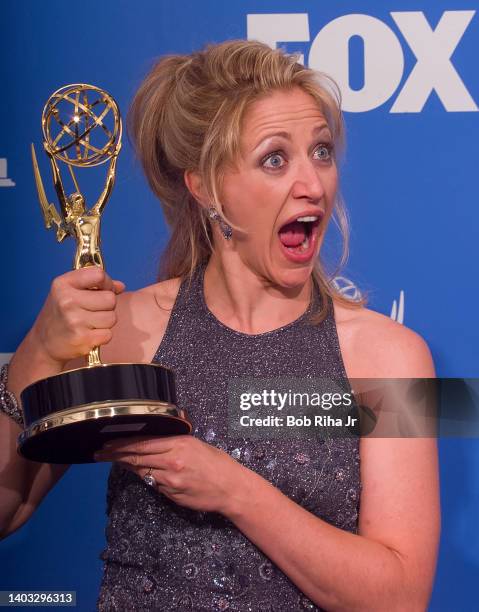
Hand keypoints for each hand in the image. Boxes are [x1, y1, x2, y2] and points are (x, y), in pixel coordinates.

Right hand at [31, 267, 124, 364]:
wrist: (43, 343)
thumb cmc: (60, 314)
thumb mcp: (69, 291)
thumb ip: (94, 284)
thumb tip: (120, 286)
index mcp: (63, 284)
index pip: (99, 275)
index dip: (106, 283)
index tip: (101, 289)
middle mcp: (67, 301)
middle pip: (110, 299)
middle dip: (107, 305)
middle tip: (94, 310)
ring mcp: (74, 321)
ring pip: (112, 317)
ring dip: (105, 321)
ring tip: (90, 322)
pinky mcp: (82, 339)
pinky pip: (108, 334)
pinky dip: (102, 336)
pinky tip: (89, 334)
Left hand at [94, 435, 244, 514]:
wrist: (231, 488)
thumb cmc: (217, 463)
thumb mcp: (195, 445)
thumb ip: (172, 444)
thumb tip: (150, 443)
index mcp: (178, 443)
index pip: (142, 442)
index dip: (122, 444)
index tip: (107, 443)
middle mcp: (172, 461)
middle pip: (136, 457)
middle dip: (115, 455)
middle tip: (100, 453)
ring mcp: (170, 479)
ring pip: (141, 471)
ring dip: (126, 466)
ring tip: (113, 460)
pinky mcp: (171, 494)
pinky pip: (153, 484)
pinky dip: (144, 477)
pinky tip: (138, 473)